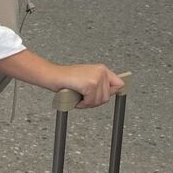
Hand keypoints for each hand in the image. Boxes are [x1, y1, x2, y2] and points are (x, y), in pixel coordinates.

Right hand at [0, 51, 124, 109]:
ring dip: (88, 103)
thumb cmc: (66, 79)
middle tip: (84, 98)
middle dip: (95, 101)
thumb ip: (99, 85)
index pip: (119, 84)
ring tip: (79, 97)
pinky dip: (83, 104)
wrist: (53, 76)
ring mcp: (96, 77)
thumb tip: (110, 94)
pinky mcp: (90, 84)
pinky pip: (91, 101)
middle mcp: (101, 71)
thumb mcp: (86, 79)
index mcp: (102, 69)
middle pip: (108, 96)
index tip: (104, 96)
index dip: (112, 93)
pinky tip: (76, 98)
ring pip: (99, 100)